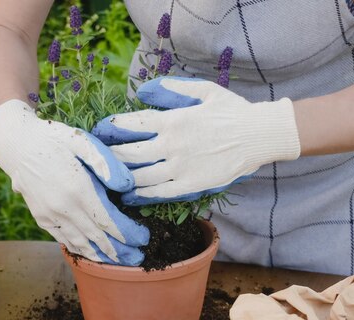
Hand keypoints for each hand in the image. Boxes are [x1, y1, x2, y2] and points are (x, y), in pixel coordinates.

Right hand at [0, 99, 148, 265]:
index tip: (144, 237)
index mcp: (78, 189)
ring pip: (80, 243)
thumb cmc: (54, 139)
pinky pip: (64, 240)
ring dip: (102, 256)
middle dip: (121, 250)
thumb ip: (106, 163)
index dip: (129, 233)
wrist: (17, 145)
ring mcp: (50, 216)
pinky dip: (80, 249)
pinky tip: (92, 254)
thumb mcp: (82, 141)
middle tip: (139, 258)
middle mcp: (63, 207)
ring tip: (120, 262)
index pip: (110, 221)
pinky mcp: (41, 218)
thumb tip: (127, 187)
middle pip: (98, 237)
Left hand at [92, 77, 300, 204]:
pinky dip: (141, 195)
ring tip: (107, 179)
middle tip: (95, 159)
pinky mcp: (191, 186)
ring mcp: (180, 168)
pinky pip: (159, 193)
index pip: (130, 125)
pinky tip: (129, 196)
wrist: (258, 136)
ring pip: (139, 177)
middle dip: (107, 156)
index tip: (97, 132)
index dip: (109, 129)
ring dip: (120, 179)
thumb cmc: (230, 110)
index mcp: (172, 120)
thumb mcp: (202, 90)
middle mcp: (172, 146)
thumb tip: (141, 91)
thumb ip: (170, 89)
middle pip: (128, 154)